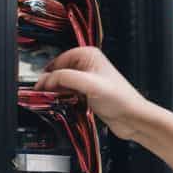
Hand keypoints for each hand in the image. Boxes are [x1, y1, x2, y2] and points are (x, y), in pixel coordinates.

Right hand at [34, 47, 155, 139]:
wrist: (132, 118)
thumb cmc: (120, 99)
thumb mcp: (89, 85)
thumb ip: (65, 79)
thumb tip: (46, 80)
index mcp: (88, 55)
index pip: (58, 60)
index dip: (48, 74)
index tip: (40, 87)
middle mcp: (87, 65)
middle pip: (58, 72)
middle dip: (51, 84)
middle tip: (45, 96)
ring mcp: (87, 79)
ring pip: (62, 84)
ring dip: (56, 93)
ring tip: (55, 101)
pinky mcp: (87, 93)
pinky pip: (68, 94)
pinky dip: (63, 99)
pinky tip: (65, 105)